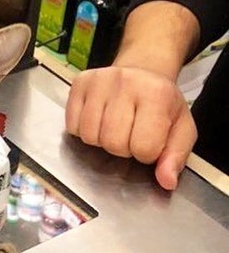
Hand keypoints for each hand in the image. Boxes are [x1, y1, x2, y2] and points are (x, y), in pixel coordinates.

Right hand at [65, 66, 196, 189]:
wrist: (143, 71)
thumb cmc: (161, 104)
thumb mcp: (181, 128)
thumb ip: (176, 157)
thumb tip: (166, 181)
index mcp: (157, 94)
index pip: (144, 147)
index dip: (146, 153)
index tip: (149, 141)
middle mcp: (126, 83)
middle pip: (113, 143)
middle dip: (122, 148)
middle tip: (130, 134)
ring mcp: (99, 81)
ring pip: (89, 136)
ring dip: (101, 140)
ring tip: (114, 128)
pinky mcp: (79, 83)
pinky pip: (72, 126)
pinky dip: (83, 130)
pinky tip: (98, 120)